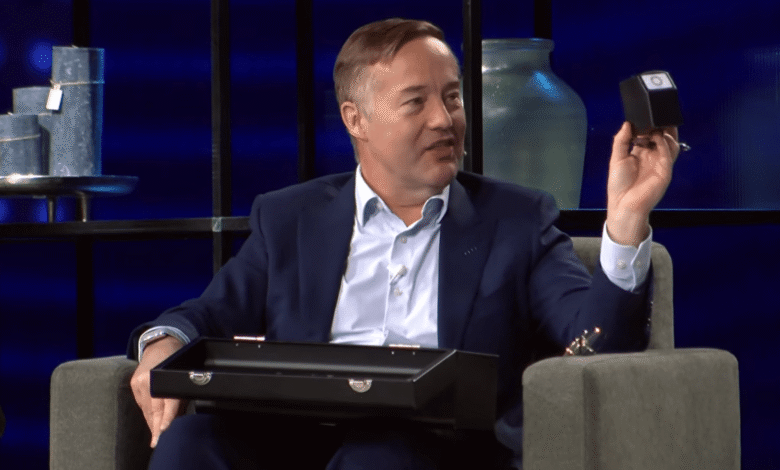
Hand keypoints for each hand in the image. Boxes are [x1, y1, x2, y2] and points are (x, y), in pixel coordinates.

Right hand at [130, 335, 185, 447]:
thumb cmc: (177, 358)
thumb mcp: (183, 375)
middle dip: (157, 427)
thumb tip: (180, 417)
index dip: (166, 418)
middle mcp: (148, 379)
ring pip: (146, 409)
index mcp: (162, 377)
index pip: (166, 401)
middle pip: (153, 409)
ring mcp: (139, 382)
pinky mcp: (134, 383)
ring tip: (157, 435)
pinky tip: (152, 421)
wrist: (161, 343)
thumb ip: (181, 395)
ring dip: (153, 422)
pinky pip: (141, 404)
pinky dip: (148, 413)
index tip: (164, 430)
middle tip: (158, 441)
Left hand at [606, 122, 679, 245]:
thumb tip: (627, 124)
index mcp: (639, 154)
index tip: (642, 115)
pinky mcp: (665, 170)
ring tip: (659, 121)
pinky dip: (664, 143)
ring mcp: (660, 163)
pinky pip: (669, 153)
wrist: (624, 204)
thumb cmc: (619, 185)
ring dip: (666, 132)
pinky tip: (658, 136)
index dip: (646, 125)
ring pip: (669, 143)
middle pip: (660, 136)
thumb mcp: (616, 158)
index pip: (647, 135)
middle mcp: (651, 157)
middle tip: (655, 114)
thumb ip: (621, 141)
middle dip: (659, 125)